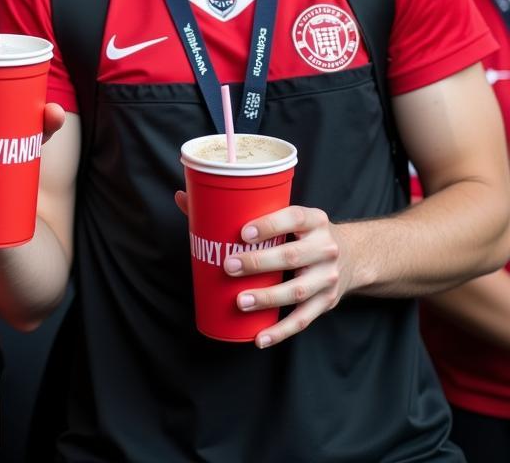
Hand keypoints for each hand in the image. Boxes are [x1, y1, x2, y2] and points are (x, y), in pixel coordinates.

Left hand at [222, 204, 348, 347]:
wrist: (353, 255)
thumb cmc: (302, 231)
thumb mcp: (285, 213)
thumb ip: (237, 207)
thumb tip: (183, 198)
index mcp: (314, 220)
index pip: (293, 218)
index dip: (269, 225)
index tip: (243, 233)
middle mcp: (326, 247)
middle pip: (292, 256)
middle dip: (259, 263)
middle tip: (229, 267)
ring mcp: (327, 277)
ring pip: (297, 291)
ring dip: (268, 298)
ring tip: (240, 301)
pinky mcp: (327, 302)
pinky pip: (302, 319)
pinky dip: (280, 331)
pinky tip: (259, 338)